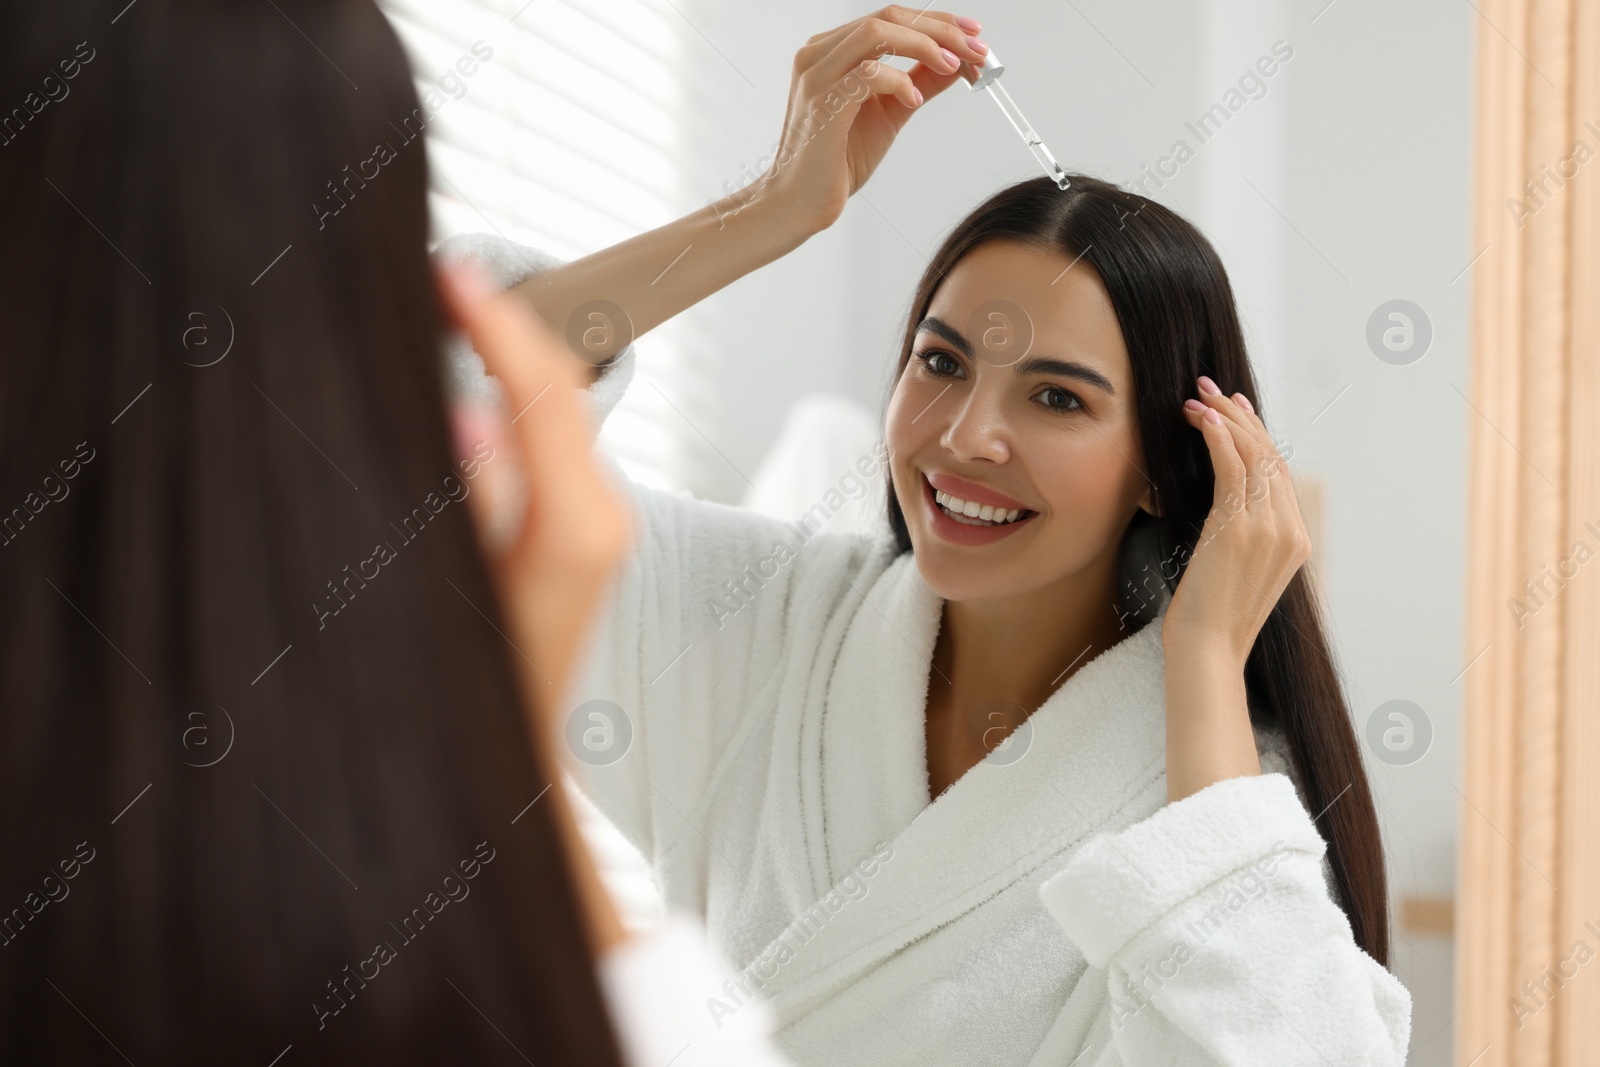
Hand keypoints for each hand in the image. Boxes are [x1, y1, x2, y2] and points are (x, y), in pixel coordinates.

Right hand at [436, 258, 635, 953]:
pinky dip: (518, 397)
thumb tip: (469, 413)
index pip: (543, 399)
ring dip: (512, 357)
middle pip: (562, 393)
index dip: (497, 329)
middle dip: (507, 327)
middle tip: (442, 275)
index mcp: (577, 530)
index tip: (450, 274)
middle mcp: (605, 519)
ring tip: (453, 306)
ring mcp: (603, 524)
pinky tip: (477, 372)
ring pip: (560, 413)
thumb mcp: (456, 593)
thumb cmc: (476, 687)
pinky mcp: (588, 529)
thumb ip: (464, 503)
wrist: (517, 758)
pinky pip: (555, 440)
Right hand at [750, 6, 988, 234]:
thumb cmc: (838, 160)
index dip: (937, 21)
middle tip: (977, 49)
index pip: (891, 17)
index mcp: (833, 50)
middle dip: (941, 30)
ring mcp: (816, 75)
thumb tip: (958, 62)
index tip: (974, 34)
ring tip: (955, 66)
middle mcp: (819, 53)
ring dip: (925, 46)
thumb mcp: (891, 113)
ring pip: (877, 33)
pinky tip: (915, 100)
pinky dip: (899, 81)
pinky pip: (867, 74)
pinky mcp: (821, 102)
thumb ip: (919, 83)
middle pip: (888, 17)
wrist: (801, 203)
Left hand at [1165, 377, 1310, 668]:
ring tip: (1197, 397)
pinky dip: (1216, 436)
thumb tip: (1224, 500)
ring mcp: (1269, 529)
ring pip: (1254, 455)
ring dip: (1223, 419)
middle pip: (1271, 456)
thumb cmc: (1208, 615)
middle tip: (1211, 389)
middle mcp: (1290, 531)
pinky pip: (1233, 467)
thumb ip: (1241, 533)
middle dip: (1239, 417)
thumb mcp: (1234, 569)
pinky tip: (1198, 418)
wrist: (1206, 650)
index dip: (1257, 434)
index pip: (1280, 472)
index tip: (1233, 409)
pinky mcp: (1240, 529)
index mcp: (1296, 541)